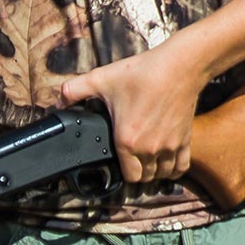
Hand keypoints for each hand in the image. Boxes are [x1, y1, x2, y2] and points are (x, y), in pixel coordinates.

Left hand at [58, 41, 206, 186]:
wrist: (178, 66)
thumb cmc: (142, 73)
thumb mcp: (101, 79)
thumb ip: (74, 90)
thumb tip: (59, 101)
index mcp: (127, 140)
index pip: (128, 176)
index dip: (122, 173)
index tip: (120, 164)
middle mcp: (149, 148)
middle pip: (145, 177)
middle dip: (138, 172)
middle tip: (133, 161)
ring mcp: (170, 146)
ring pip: (163, 174)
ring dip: (156, 171)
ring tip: (148, 161)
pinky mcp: (185, 139)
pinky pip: (181, 166)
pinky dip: (174, 168)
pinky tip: (167, 160)